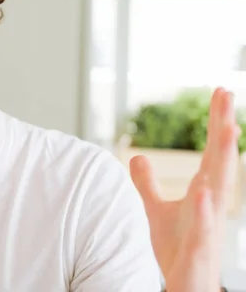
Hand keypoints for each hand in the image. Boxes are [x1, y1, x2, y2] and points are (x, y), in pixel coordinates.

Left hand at [130, 88, 239, 291]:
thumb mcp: (155, 210)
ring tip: (227, 127)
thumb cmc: (176, 249)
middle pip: (220, 160)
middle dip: (223, 128)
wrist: (182, 286)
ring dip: (225, 159)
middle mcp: (210, 204)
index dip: (215, 123)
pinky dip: (205, 210)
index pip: (211, 151)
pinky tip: (203, 190)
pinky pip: (203, 228)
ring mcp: (208, 226)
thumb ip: (147, 184)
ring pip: (220, 189)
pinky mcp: (199, 250)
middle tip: (226, 93)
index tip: (219, 91)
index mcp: (202, 192)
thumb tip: (137, 156)